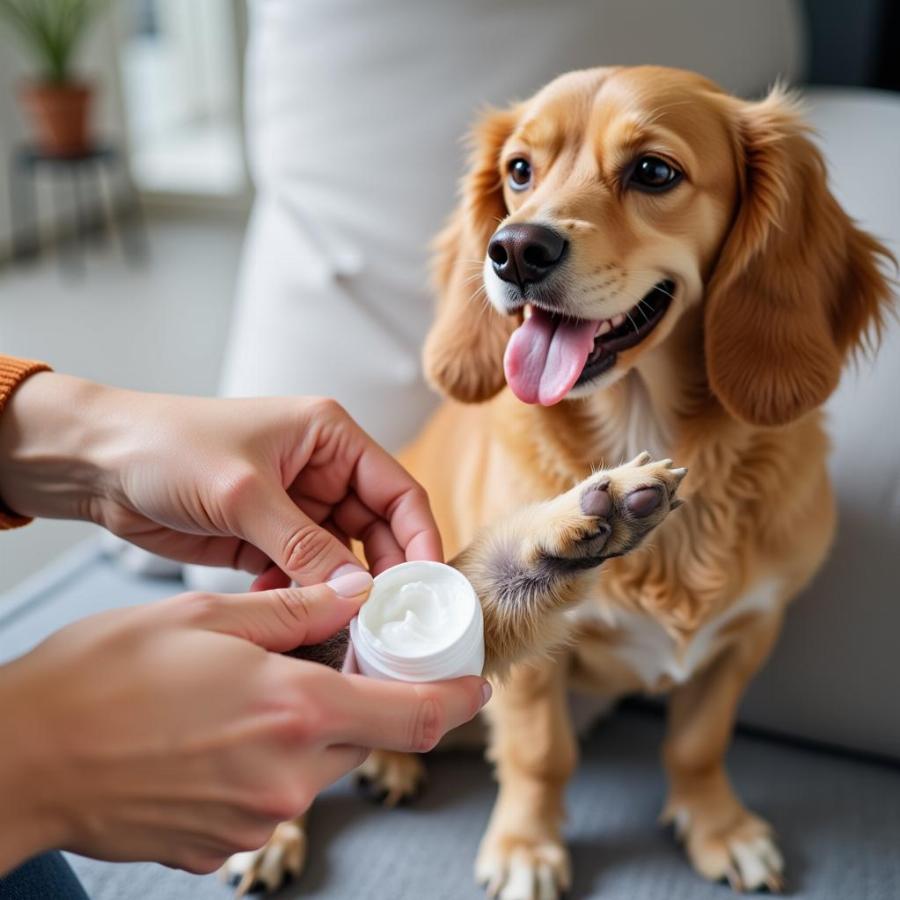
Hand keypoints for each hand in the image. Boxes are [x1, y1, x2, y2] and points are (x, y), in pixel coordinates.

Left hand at [0, 374, 440, 582]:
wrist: (97, 463)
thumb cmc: (169, 447)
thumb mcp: (243, 492)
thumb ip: (302, 543)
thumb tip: (356, 590)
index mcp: (329, 437)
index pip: (397, 490)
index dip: (419, 538)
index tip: (430, 585)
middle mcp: (320, 471)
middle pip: (376, 530)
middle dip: (383, 573)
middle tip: (390, 620)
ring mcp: (294, 508)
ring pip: (340, 559)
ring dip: (339, 592)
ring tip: (340, 627)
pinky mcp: (265, 539)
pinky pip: (302, 576)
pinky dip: (300, 597)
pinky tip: (285, 615)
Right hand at [0, 579, 488, 873]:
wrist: (25, 759)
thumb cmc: (106, 676)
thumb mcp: (207, 616)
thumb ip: (293, 609)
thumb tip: (353, 594)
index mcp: (294, 711)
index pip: (411, 716)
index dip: (453, 700)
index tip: (474, 685)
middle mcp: (286, 776)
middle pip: (362, 736)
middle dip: (358, 699)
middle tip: (327, 663)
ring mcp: (254, 819)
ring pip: (317, 764)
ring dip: (305, 727)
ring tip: (246, 694)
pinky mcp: (221, 847)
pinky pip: (270, 795)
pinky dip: (264, 761)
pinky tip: (212, 734)